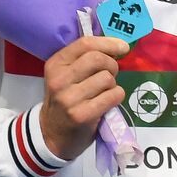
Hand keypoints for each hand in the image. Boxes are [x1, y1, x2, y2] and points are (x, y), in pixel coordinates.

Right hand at [39, 36, 129, 160]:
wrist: (53, 133)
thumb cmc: (67, 98)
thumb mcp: (67, 75)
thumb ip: (85, 59)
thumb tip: (119, 46)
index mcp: (55, 64)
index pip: (85, 43)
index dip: (108, 43)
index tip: (123, 47)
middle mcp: (59, 79)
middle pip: (98, 59)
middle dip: (112, 65)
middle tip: (110, 75)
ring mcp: (69, 98)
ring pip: (107, 78)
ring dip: (113, 84)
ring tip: (103, 92)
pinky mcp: (82, 115)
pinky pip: (113, 96)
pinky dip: (116, 97)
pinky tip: (107, 102)